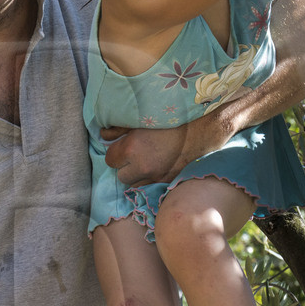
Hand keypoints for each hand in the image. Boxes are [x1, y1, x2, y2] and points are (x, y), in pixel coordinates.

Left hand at [102, 113, 231, 186]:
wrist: (202, 127)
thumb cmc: (171, 118)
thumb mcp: (142, 118)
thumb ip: (119, 128)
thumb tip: (103, 135)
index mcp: (132, 148)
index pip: (110, 160)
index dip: (116, 153)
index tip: (123, 147)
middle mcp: (142, 166)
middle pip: (121, 176)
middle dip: (125, 167)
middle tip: (134, 156)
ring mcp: (156, 176)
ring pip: (135, 186)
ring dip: (137, 176)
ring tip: (146, 163)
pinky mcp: (168, 181)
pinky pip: (151, 187)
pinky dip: (150, 180)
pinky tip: (156, 169)